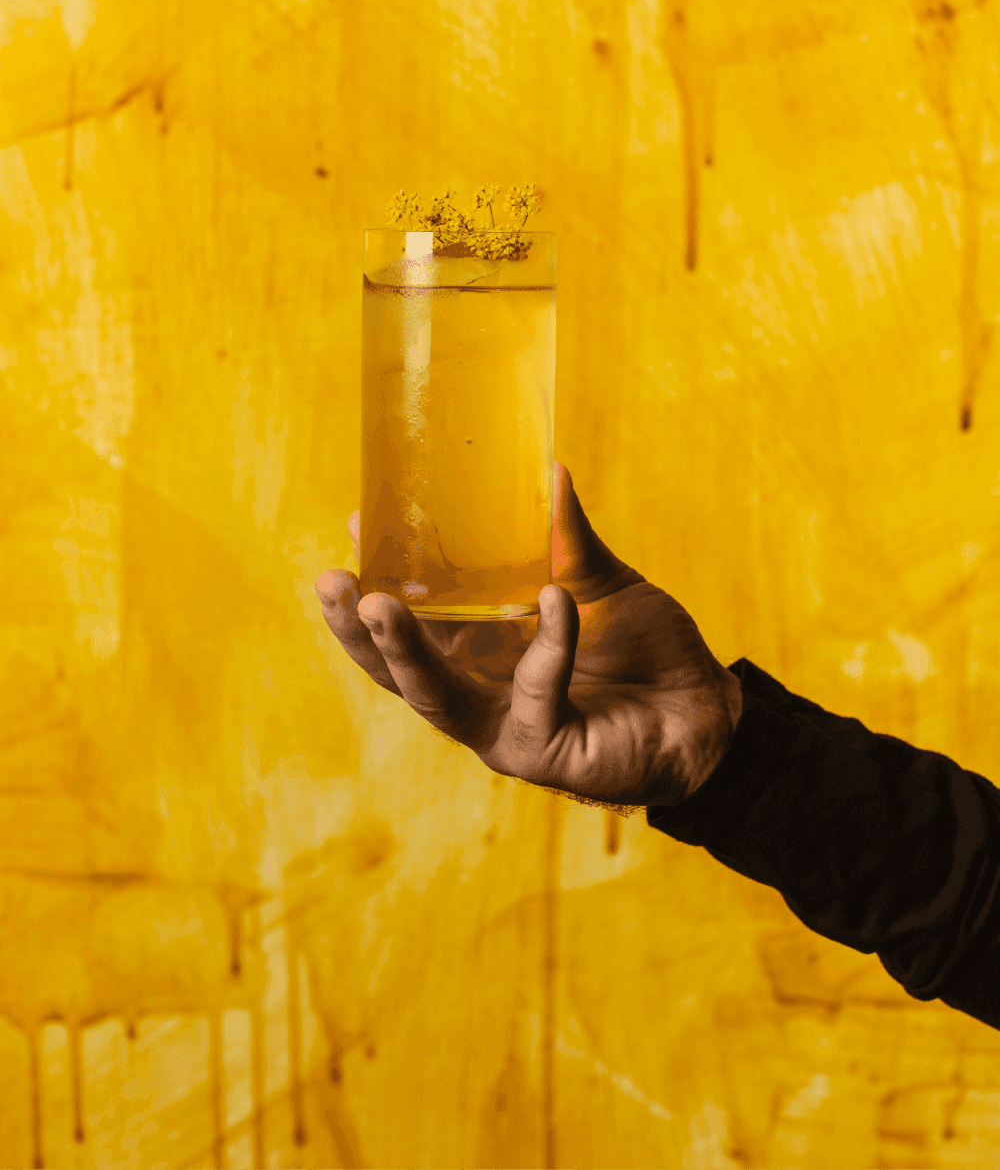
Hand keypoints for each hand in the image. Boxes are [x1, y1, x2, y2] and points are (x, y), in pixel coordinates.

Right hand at [315, 463, 741, 808]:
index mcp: (478, 654)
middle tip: (331, 581)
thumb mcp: (598, 582)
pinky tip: (552, 602)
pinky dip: (545, 648)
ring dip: (405, 653)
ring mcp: (505, 728)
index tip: (352, 525)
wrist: (707, 710)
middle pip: (395, 671)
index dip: (372, 583)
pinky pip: (536, 694)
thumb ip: (565, 539)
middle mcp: (479, 693)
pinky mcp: (546, 751)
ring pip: (436, 698)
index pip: (408, 623)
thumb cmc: (648, 650)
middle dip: (356, 630)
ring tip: (379, 605)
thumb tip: (549, 469)